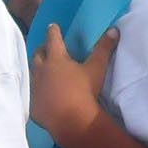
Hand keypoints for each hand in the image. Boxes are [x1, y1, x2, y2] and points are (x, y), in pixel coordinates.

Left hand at [29, 24, 116, 142]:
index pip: (53, 39)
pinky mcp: (33, 105)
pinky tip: (43, 96)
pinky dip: (39, 93)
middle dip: (43, 50)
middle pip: (38, 54)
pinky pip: (34, 96)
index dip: (53, 31)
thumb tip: (114, 30)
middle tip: (47, 49)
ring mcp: (35, 88)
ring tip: (44, 71)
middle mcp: (41, 70)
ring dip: (39, 70)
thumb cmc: (84, 91)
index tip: (53, 26)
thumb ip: (104, 48)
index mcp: (56, 58)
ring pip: (33, 74)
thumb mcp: (96, 68)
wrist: (72, 121)